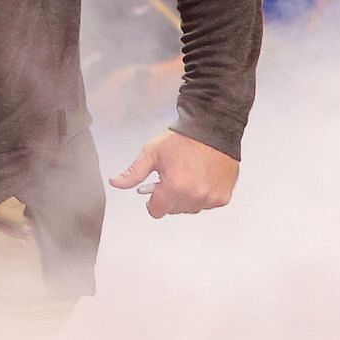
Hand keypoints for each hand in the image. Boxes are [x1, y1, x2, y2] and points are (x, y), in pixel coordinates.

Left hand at [109, 129, 238, 217]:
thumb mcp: (152, 153)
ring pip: (190, 209)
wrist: (212, 128)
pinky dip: (204, 195)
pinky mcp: (223, 197)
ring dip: (187, 197)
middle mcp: (194, 196)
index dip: (153, 200)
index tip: (157, 187)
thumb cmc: (183, 139)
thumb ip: (133, 172)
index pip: (156, 211)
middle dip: (170, 197)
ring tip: (189, 175)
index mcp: (175, 187)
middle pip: (173, 210)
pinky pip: (207, 204)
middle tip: (174, 176)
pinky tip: (203, 178)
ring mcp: (210, 198)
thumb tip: (116, 183)